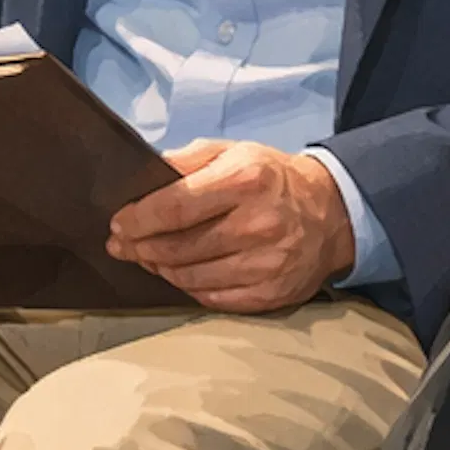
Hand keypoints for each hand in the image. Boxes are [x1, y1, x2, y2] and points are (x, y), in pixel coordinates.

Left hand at [105, 141, 356, 312]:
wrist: (332, 213)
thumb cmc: (271, 179)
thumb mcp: (233, 152)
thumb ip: (186, 160)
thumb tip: (141, 180)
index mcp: (247, 180)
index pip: (175, 206)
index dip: (138, 219)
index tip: (118, 224)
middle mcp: (259, 223)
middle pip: (177, 247)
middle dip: (140, 247)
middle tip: (124, 245)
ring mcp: (268, 263)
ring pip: (189, 276)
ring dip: (161, 268)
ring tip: (152, 257)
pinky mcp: (271, 292)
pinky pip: (211, 298)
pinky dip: (189, 286)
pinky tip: (183, 273)